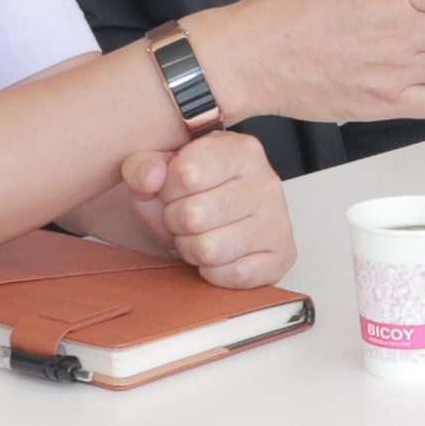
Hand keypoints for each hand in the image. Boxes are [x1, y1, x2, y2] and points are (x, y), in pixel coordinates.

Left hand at [127, 132, 291, 287]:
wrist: (214, 221)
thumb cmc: (188, 195)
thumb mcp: (157, 171)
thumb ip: (142, 165)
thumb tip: (149, 177)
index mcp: (240, 150)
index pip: (186, 174)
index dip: (166, 190)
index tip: (173, 190)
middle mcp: (266, 181)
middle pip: (194, 216)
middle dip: (176, 223)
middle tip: (185, 218)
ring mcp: (278, 220)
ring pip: (210, 249)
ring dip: (192, 249)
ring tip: (199, 236)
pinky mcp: (282, 256)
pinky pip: (235, 275)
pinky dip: (215, 272)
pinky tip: (218, 256)